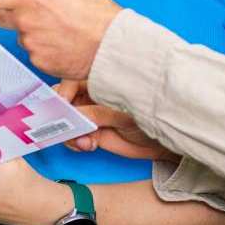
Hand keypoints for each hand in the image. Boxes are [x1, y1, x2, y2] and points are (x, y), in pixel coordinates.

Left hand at [0, 0, 120, 79]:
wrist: (113, 44)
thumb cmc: (97, 12)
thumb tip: (30, 3)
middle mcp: (25, 19)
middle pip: (5, 19)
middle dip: (18, 17)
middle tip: (44, 17)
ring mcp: (30, 43)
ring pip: (24, 38)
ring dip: (37, 35)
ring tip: (66, 34)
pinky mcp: (39, 62)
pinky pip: (36, 55)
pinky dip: (48, 52)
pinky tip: (67, 48)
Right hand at [56, 79, 177, 161]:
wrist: (163, 141)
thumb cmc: (151, 115)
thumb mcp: (124, 113)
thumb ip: (99, 113)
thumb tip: (75, 115)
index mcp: (100, 80)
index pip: (73, 80)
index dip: (64, 92)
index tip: (62, 105)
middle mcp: (92, 95)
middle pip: (65, 100)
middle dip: (61, 115)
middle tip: (67, 127)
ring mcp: (91, 114)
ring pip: (66, 120)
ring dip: (69, 132)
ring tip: (85, 141)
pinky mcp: (92, 132)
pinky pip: (74, 136)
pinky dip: (75, 142)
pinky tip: (88, 145)